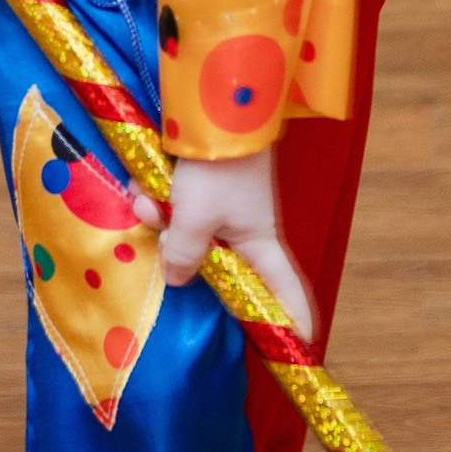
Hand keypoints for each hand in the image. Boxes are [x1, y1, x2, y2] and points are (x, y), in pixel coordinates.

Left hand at [124, 149, 318, 344]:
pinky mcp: (199, 181)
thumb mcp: (196, 218)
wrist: (216, 105)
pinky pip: (170, 202)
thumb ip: (184, 254)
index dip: (293, 318)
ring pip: (181, 228)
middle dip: (175, 246)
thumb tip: (177, 280)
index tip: (303, 346)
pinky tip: (148, 177)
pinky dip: (155, 191)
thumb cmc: (218, 169)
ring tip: (152, 191)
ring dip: (159, 212)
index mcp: (258, 242)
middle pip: (208, 260)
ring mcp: (219, 203)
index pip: (283, 290)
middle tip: (162, 222)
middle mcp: (241, 227)